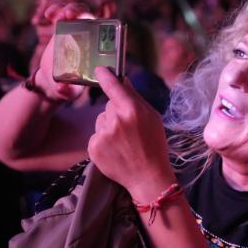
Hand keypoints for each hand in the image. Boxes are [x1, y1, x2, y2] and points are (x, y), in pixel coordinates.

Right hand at [33, 3, 93, 102]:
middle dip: (81, 13)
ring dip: (68, 9)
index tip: (93, 23)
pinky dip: (54, 11)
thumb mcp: (69, 92)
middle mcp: (89, 38)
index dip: (102, 25)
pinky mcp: (62, 29)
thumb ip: (67, 91)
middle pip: (89, 18)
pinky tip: (48, 15)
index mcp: (97, 52)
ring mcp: (75, 31)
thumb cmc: (68, 87)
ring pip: (75, 13)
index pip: (104, 34)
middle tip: (70, 15)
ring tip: (58, 16)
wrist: (53, 82)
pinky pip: (59, 14)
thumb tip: (61, 88)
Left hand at [88, 67, 176, 199]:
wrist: (147, 177)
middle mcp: (115, 120)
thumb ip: (136, 98)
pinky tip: (115, 150)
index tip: (99, 70)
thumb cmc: (154, 145)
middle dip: (116, 113)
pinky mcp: (93, 147)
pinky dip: (103, 141)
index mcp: (132, 110)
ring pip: (101, 121)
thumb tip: (123, 80)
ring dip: (108, 127)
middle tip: (130, 130)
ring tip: (123, 143)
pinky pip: (95, 135)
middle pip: (108, 106)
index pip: (113, 86)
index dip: (105, 76)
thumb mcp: (153, 118)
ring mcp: (103, 134)